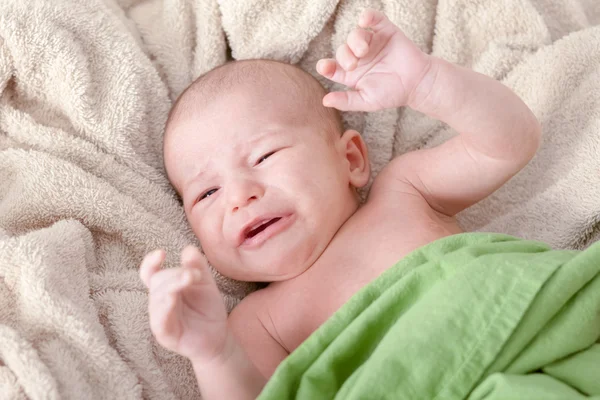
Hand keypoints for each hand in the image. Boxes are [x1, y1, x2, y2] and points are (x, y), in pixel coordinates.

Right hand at [140, 246, 227, 363]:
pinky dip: (164, 310)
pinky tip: (172, 299)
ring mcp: (161, 319)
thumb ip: (197, 267)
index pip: (150, 273)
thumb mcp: (205, 284)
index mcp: (166, 288)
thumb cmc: (207, 309)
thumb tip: (189, 249)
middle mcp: (159, 302)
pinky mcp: (166, 335)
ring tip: (187, 279)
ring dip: (170, 287)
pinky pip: (160, 322)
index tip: (161, 253)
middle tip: (194, 273)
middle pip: (157, 283)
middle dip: (174, 274)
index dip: (150, 263)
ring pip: (157, 300)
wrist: (219, 336)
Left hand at [316, 9, 430, 111]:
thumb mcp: (367, 101)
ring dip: (355, 40)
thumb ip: (346, 101)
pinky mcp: (384, 31)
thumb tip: (325, 101)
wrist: (417, 83)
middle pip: (342, 50)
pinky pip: (373, 18)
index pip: (332, 67)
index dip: (326, 66)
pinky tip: (364, 20)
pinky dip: (368, 16)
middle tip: (353, 64)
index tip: (324, 67)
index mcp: (351, 74)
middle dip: (345, 56)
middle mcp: (358, 57)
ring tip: (364, 51)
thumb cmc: (392, 94)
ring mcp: (371, 42)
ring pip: (355, 34)